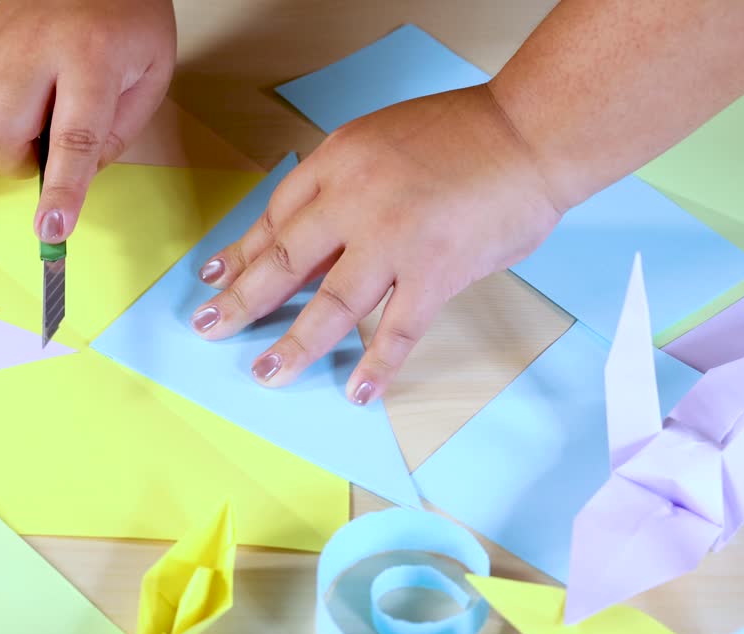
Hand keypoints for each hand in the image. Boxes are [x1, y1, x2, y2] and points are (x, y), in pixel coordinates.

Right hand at [0, 0, 175, 244]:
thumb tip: (73, 181)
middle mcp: (35, 49)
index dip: (63, 189)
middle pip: (5, 132)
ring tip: (30, 129)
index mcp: (91, 56)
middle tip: (50, 155)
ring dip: (0, 147)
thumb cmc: (129, 17)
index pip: (73, 137)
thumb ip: (116, 133)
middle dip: (25, 165)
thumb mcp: (151, 75)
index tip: (53, 229)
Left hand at [190, 85, 565, 404]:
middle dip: (243, 300)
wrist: (531, 132)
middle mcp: (354, 201)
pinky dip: (377, 365)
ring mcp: (394, 240)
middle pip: (284, 260)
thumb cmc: (464, 133)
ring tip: (267, 374)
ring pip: (329, 304)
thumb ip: (344, 185)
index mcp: (337, 161)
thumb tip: (313, 235)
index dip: (241, 253)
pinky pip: (398, 330)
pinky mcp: (435, 271)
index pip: (275, 217)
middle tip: (212, 327)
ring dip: (294, 345)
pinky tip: (357, 391)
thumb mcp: (380, 140)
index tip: (215, 279)